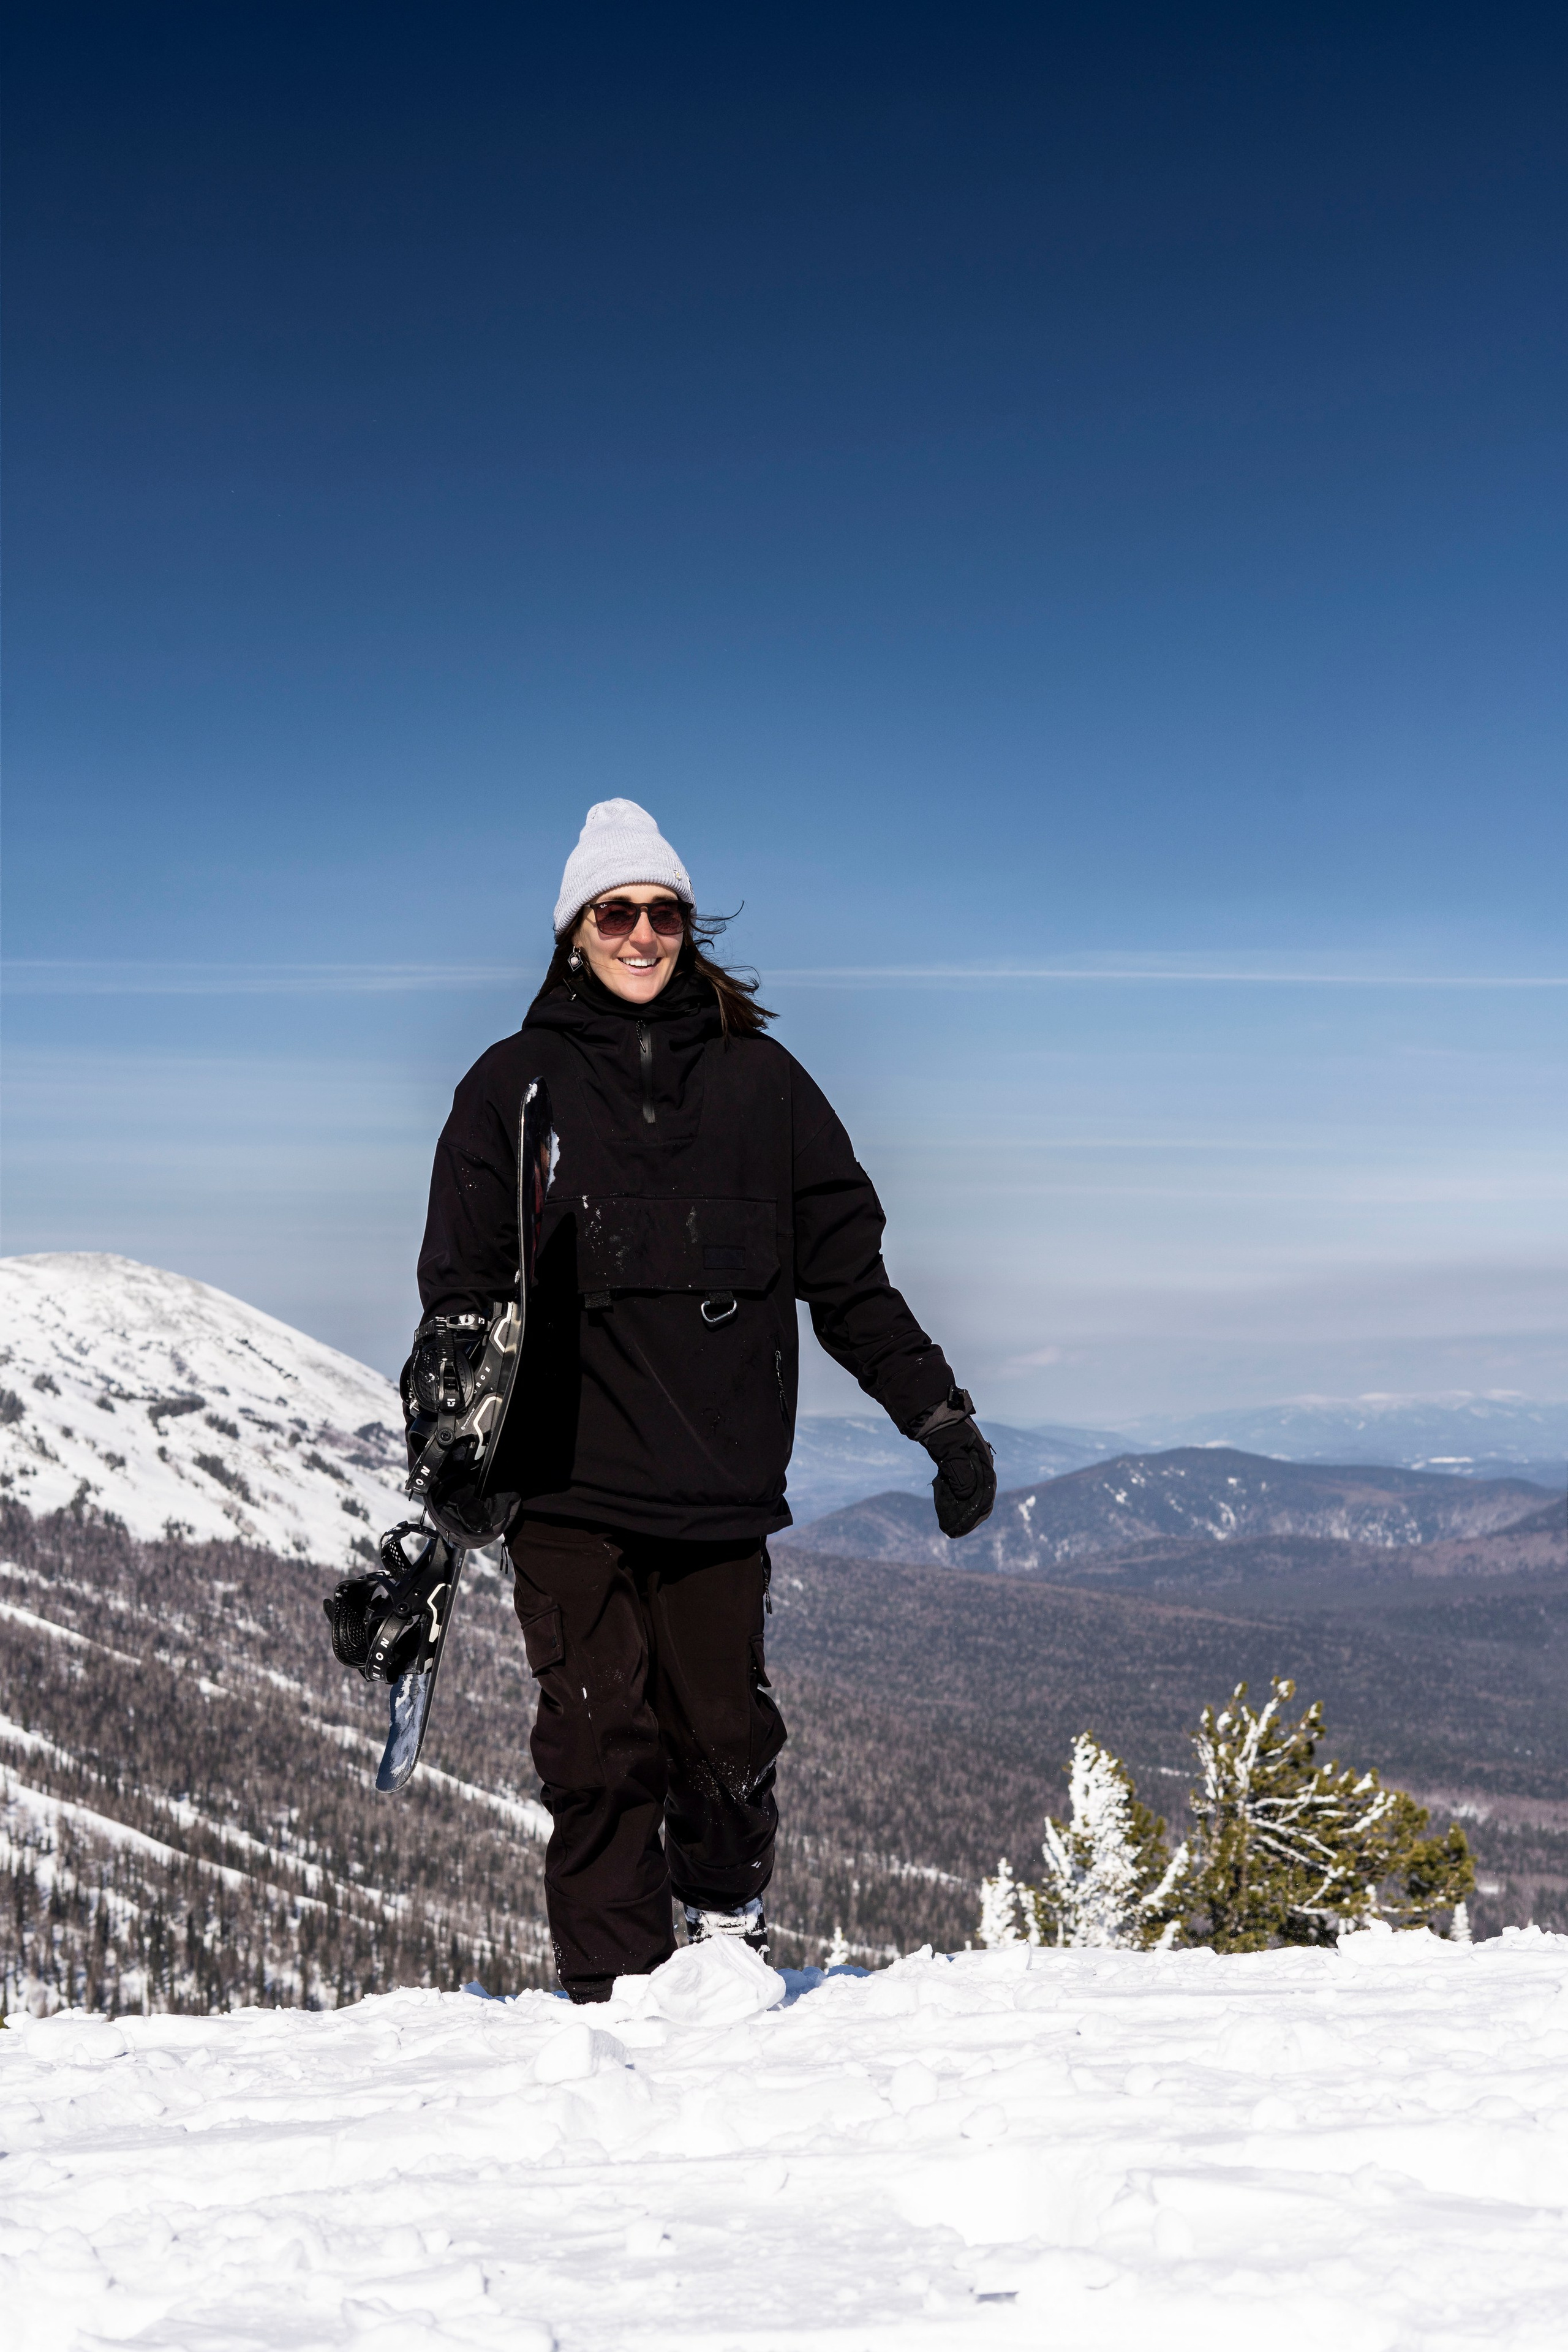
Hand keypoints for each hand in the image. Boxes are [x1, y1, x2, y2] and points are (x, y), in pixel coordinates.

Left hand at [910, 1388, 996, 1538]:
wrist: (928, 1409)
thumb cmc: (941, 1427)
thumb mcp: (949, 1448)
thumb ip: (958, 1471)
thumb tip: (967, 1495)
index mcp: (982, 1459)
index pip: (987, 1491)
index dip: (978, 1512)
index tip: (965, 1528)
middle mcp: (977, 1462)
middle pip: (978, 1493)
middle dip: (968, 1513)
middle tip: (954, 1531)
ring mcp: (966, 1462)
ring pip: (967, 1490)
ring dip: (960, 1507)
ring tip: (948, 1523)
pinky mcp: (953, 1461)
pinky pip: (957, 1483)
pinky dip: (952, 1496)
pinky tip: (943, 1506)